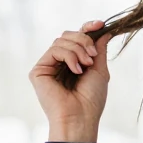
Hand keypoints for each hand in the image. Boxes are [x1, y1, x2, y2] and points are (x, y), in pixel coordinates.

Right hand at [29, 20, 113, 139]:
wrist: (80, 118)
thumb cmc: (91, 100)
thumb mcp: (99, 69)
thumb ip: (98, 49)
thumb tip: (103, 29)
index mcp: (73, 62)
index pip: (76, 38)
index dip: (87, 28)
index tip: (100, 24)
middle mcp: (58, 63)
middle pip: (68, 35)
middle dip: (84, 40)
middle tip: (93, 56)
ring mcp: (48, 66)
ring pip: (61, 40)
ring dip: (78, 49)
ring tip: (86, 65)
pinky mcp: (38, 71)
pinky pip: (54, 50)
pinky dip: (69, 56)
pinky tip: (76, 70)